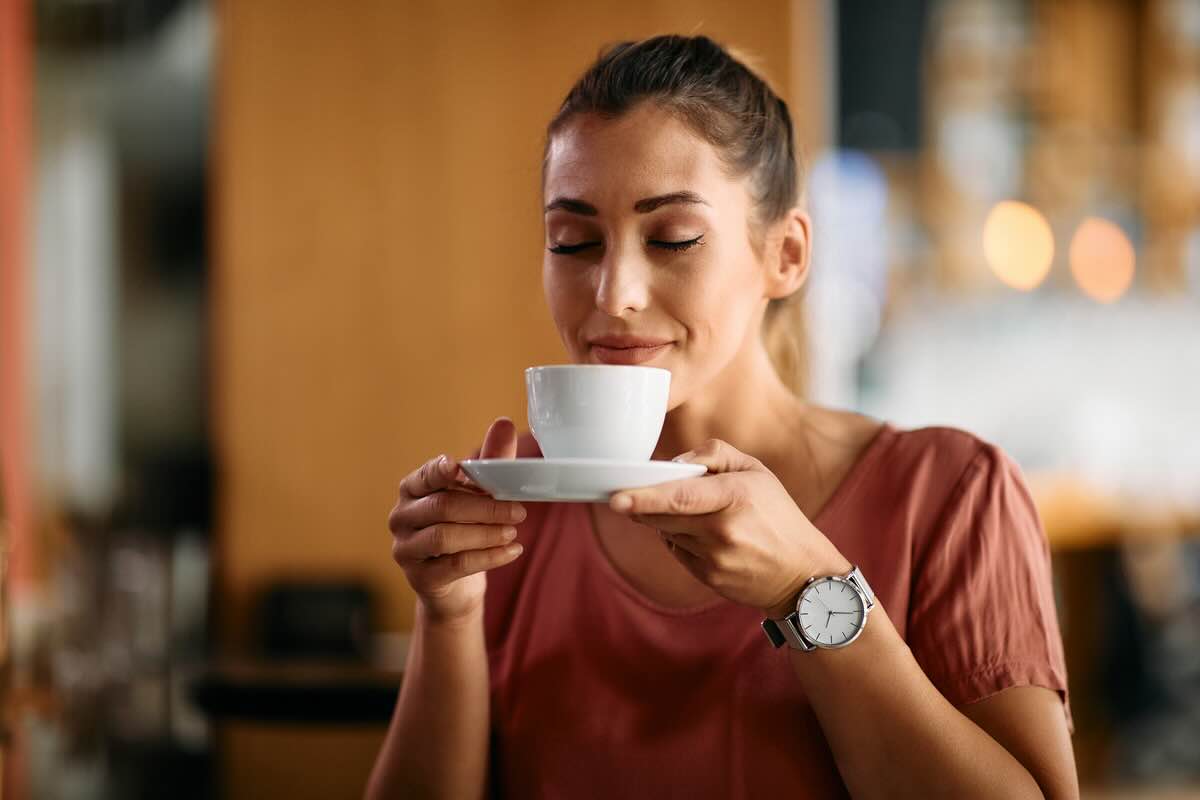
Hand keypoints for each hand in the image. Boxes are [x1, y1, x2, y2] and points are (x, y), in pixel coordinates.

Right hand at [388, 418, 526, 623]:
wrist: (454, 584)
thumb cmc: (465, 527)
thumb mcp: (479, 493)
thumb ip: (491, 461)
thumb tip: (504, 423)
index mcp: (412, 489)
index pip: (425, 476)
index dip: (442, 471)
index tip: (461, 468)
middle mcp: (402, 517)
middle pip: (442, 507)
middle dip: (484, 507)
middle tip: (519, 510)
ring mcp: (406, 549)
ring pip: (445, 537)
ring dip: (486, 533)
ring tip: (514, 531)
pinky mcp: (420, 578)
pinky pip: (454, 565)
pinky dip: (488, 557)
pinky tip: (512, 550)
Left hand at [609, 438, 849, 617]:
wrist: (801, 575)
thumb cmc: (777, 515)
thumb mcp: (757, 471)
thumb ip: (715, 454)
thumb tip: (675, 462)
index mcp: (736, 496)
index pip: (681, 497)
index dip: (645, 498)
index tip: (616, 498)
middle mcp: (723, 530)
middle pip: (663, 516)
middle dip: (640, 506)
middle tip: (622, 496)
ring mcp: (715, 558)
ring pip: (666, 533)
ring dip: (664, 520)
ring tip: (692, 513)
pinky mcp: (708, 578)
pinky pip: (677, 551)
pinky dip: (678, 539)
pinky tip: (701, 534)